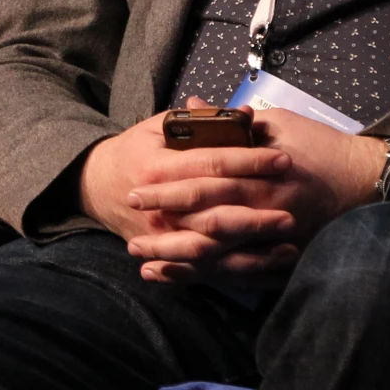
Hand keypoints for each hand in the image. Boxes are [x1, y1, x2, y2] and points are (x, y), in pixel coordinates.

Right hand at [82, 99, 296, 283]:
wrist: (95, 187)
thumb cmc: (135, 152)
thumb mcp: (159, 127)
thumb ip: (199, 119)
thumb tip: (244, 112)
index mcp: (158, 168)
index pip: (210, 165)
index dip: (248, 162)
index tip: (283, 160)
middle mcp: (160, 208)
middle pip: (215, 214)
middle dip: (256, 215)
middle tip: (293, 212)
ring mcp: (163, 238)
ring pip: (213, 251)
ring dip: (252, 254)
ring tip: (291, 249)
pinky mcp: (168, 258)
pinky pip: (208, 273)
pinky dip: (239, 277)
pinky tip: (270, 275)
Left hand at [118, 100, 388, 284]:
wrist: (370, 180)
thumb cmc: (321, 146)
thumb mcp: (278, 122)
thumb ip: (232, 122)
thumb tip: (191, 106)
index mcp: (260, 172)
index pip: (202, 181)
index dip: (166, 188)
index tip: (134, 189)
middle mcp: (266, 209)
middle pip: (204, 223)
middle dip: (165, 231)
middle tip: (130, 236)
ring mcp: (277, 239)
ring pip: (220, 256)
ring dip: (180, 261)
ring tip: (143, 263)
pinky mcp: (286, 258)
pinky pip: (242, 274)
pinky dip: (210, 279)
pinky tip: (182, 280)